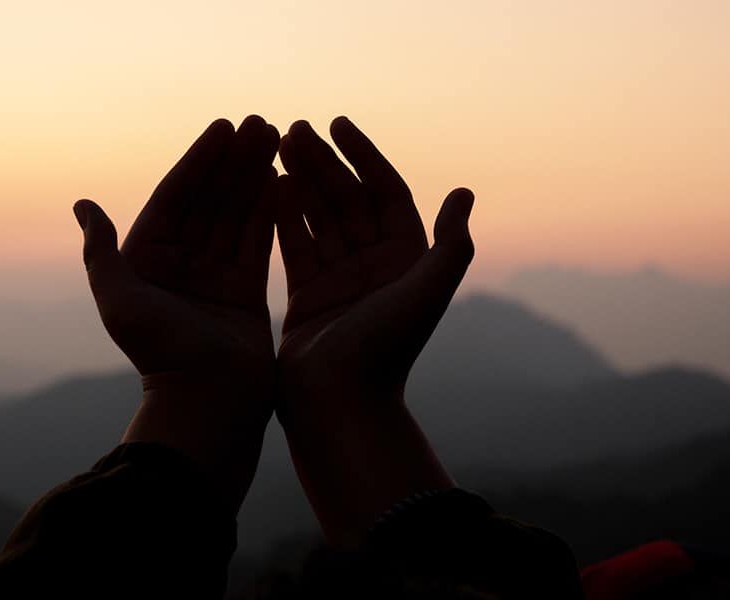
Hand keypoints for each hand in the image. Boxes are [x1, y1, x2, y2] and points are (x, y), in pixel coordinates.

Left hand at [74, 115, 279, 512]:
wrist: (206, 402)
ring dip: (256, 177)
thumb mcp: (118, 298)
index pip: (176, 197)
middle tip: (261, 123)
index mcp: (148, 260)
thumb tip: (83, 205)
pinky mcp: (246, 293)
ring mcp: (215, 278)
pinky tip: (286, 180)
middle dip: (234, 161)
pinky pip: (260, 243)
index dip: (199, 161)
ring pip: (238, 215)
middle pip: (210, 200)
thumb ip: (102, 252)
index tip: (223, 127)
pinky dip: (272, 212)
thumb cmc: (159, 352)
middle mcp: (181, 265)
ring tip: (279, 139)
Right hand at [274, 117, 475, 542]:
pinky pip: (294, 246)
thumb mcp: (426, 293)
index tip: (337, 124)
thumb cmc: (386, 351)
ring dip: (300, 181)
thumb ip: (450, 245)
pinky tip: (265, 186)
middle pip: (348, 200)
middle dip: (323, 162)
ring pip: (318, 218)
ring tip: (275, 146)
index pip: (386, 193)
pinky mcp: (307, 298)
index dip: (364, 156)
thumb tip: (464, 193)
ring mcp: (340, 282)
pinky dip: (281, 216)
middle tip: (294, 127)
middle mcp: (375, 268)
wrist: (341, 408)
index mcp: (407, 261)